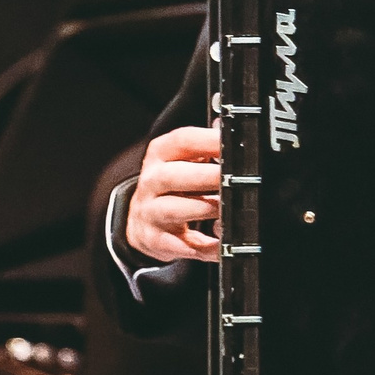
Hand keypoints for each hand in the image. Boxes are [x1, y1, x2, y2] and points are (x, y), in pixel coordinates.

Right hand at [124, 125, 222, 263]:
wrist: (142, 220)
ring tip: (226, 209)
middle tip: (231, 178)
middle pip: (173, 176)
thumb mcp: (182, 160)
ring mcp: (151, 212)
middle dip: (205, 177)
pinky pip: (183, 246)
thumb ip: (206, 145)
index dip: (207, 140)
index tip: (230, 143)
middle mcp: (151, 182)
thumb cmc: (172, 185)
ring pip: (174, 210)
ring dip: (203, 209)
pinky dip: (205, 246)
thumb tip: (227, 128)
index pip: (181, 141)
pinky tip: (221, 243)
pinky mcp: (157, 240)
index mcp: (160, 155)